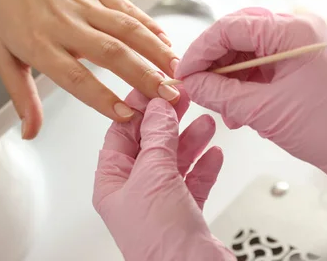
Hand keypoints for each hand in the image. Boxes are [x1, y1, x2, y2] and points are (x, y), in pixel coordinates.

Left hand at [0, 0, 178, 139]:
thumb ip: (21, 96)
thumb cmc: (8, 14)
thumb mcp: (4, 57)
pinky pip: (128, 8)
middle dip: (143, 75)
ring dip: (155, 50)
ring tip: (178, 72)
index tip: (127, 115)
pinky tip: (168, 43)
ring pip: (126, 28)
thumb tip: (29, 134)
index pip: (74, 75)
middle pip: (110, 51)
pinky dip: (151, 25)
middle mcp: (65, 23)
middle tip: (169, 97)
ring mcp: (84, 4)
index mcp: (39, 44)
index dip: (102, 97)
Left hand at [93, 89, 235, 259]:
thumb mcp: (154, 175)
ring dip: (190, 140)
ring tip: (205, 122)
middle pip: (150, 144)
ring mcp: (159, 202)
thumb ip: (158, 137)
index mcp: (112, 182)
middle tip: (184, 97)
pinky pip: (193, 181)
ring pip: (174, 161)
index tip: (155, 86)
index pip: (121, 133)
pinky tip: (214, 153)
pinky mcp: (184, 214)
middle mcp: (133, 192)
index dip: (138, 108)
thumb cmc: (160, 240)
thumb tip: (158, 108)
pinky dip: (204, 166)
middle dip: (168, 120)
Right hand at [176, 7, 326, 221]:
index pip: (231, 27)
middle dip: (212, 61)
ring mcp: (296, 43)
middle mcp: (296, 29)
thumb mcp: (262, 111)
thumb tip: (190, 83)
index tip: (184, 71)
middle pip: (236, 33)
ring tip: (217, 102)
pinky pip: (256, 61)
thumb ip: (220, 94)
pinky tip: (233, 105)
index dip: (201, 50)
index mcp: (293, 32)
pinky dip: (240, 81)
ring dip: (226, 75)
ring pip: (243, 48)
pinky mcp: (294, 59)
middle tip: (194, 83)